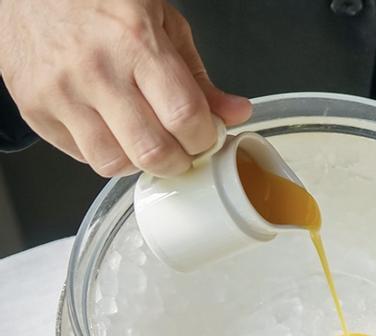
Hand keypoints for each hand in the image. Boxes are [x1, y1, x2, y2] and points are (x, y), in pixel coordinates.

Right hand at [0, 0, 250, 176]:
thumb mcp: (164, 24)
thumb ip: (200, 77)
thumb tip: (234, 113)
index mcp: (134, 42)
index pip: (184, 117)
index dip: (205, 138)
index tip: (207, 136)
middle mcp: (94, 69)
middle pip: (152, 151)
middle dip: (179, 161)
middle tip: (182, 148)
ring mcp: (59, 92)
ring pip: (113, 163)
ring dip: (139, 163)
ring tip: (145, 140)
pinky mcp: (33, 107)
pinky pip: (79, 155)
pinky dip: (104, 152)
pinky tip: (111, 130)